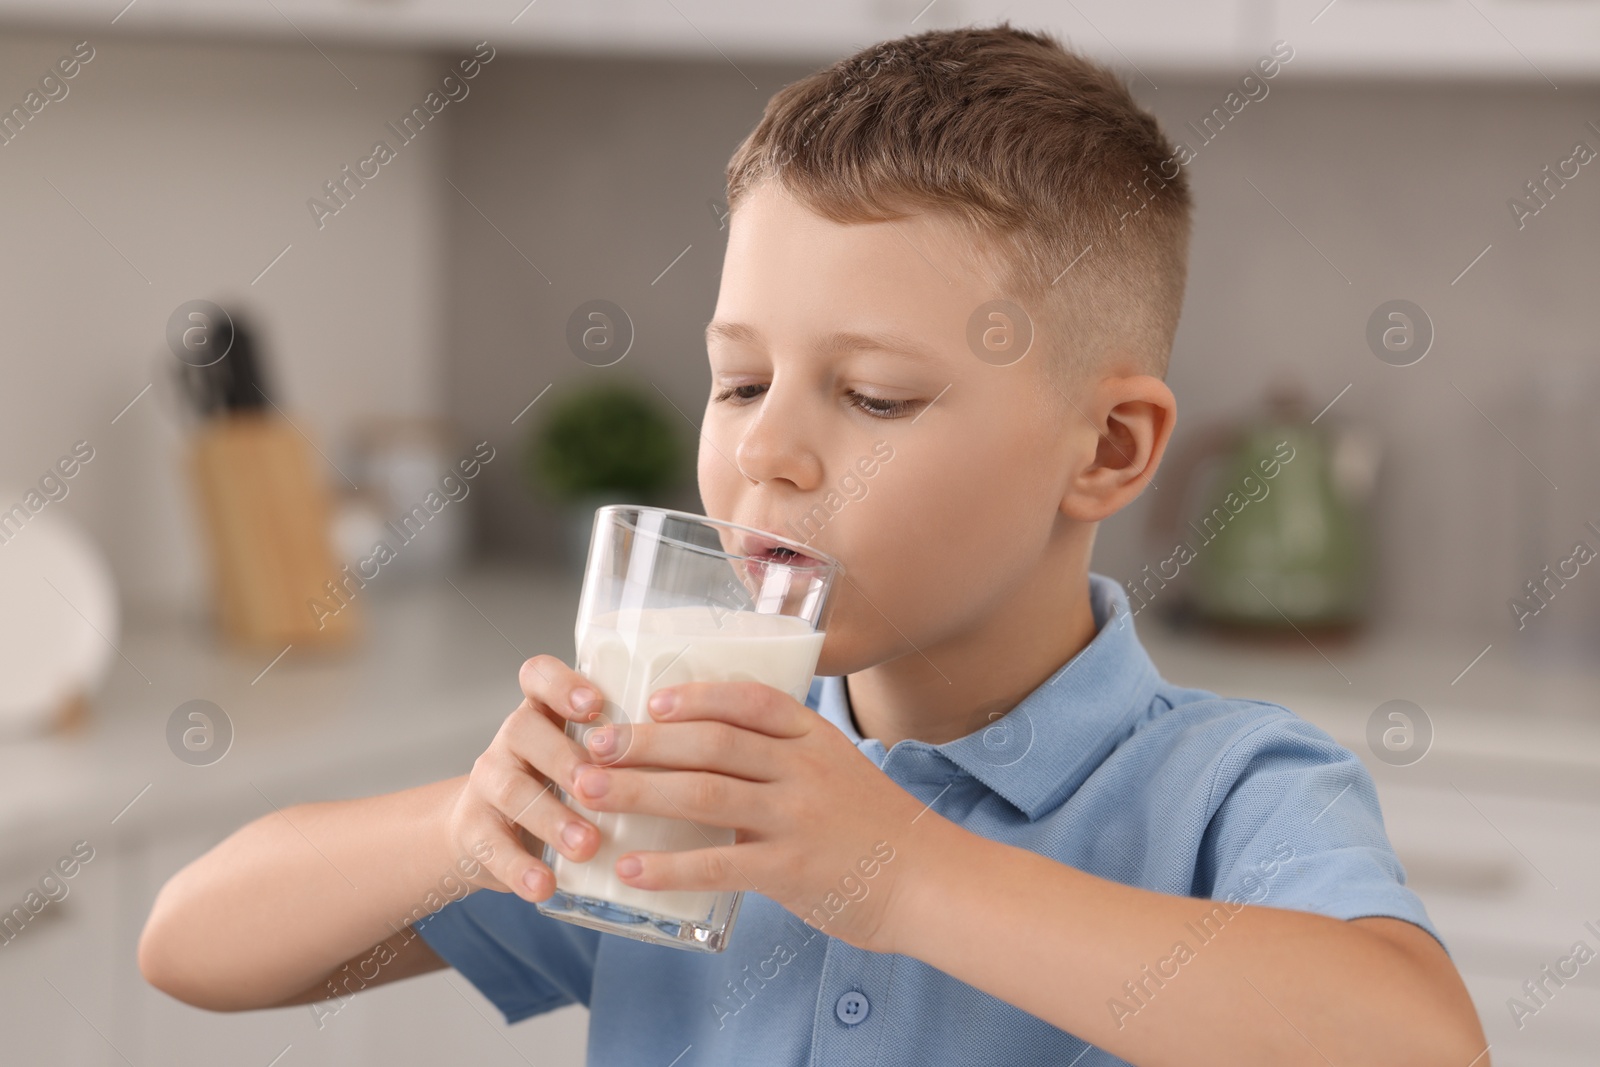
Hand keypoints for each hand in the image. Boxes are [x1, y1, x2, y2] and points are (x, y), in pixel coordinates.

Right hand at [441, 655, 606, 903]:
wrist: (487, 832)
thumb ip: (625, 751)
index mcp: (543, 712)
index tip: (594, 704)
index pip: (538, 676)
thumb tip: (704, 756)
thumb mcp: (584, 758)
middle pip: (525, 730)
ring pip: (514, 791)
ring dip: (553, 819)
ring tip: (587, 845)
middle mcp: (512, 739)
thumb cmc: (558, 788)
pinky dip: (521, 869)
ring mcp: (488, 783)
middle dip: (566, 760)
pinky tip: (545, 885)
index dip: (561, 684)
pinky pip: (492, 846)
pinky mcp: (473, 830)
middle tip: (599, 787)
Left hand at [567, 679, 935, 953]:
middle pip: (711, 743)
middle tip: (593, 747)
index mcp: (813, 736)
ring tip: (588, 794)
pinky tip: (630, 870)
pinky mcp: (791, 870)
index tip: (649, 701)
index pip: (748, 700)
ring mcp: (797, 818)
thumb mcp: (837, 769)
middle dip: (644, 743)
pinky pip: (719, 863)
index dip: (694, 697)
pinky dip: (668, 866)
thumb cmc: (873, 827)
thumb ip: (782, 756)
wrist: (929, 882)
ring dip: (638, 792)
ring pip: (704, 795)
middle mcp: (803, 769)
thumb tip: (709, 748)